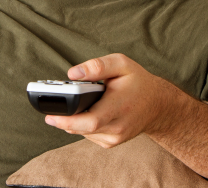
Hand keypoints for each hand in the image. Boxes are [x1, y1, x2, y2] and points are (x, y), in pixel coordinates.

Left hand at [45, 53, 174, 147]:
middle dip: (63, 120)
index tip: (49, 115)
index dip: (67, 120)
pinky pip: (89, 135)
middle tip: (49, 111)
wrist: (158, 104)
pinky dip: (83, 125)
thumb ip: (97, 66)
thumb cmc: (138, 82)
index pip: (90, 121)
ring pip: (83, 133)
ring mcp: (115, 138)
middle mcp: (117, 127)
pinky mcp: (111, 143)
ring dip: (74, 120)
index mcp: (119, 107)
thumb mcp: (121, 64)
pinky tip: (88, 112)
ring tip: (76, 104)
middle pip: (82, 129)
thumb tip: (72, 74)